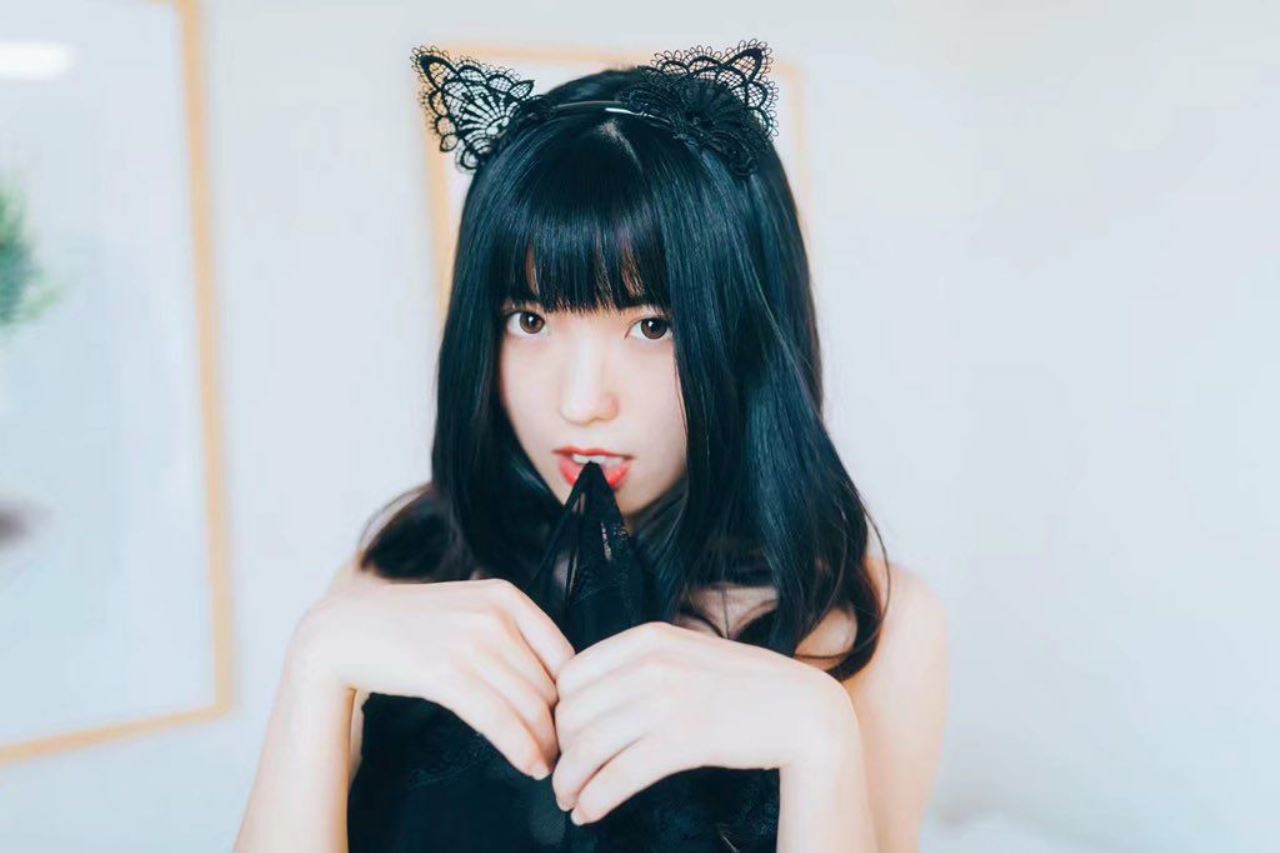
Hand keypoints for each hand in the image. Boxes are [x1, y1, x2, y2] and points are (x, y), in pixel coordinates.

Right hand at [290, 575, 575, 779]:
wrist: (345, 630)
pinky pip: (499, 719)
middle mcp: (494, 614)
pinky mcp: (446, 673)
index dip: (572, 695)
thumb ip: (508, 632)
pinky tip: (530, 765)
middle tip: (564, 753)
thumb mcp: (467, 609)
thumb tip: (553, 679)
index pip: (562, 654)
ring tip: (549, 764)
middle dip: (559, 725)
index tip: (571, 722)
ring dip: (545, 743)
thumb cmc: (408, 627)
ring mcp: (470, 642)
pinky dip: (521, 748)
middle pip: (547, 684)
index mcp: (505, 595)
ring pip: (529, 705)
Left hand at [549, 620, 852, 823]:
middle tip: (562, 777)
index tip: (564, 740)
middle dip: (559, 753)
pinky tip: (589, 811)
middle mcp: (652, 662)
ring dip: (569, 782)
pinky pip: (618, 775)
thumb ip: (639, 665)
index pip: (571, 674)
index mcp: (648, 637)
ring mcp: (668, 699)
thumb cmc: (740, 686)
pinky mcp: (684, 739)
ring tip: (570, 801)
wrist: (801, 708)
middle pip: (572, 713)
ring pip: (588, 747)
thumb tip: (584, 698)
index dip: (558, 713)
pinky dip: (595, 798)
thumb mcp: (685, 654)